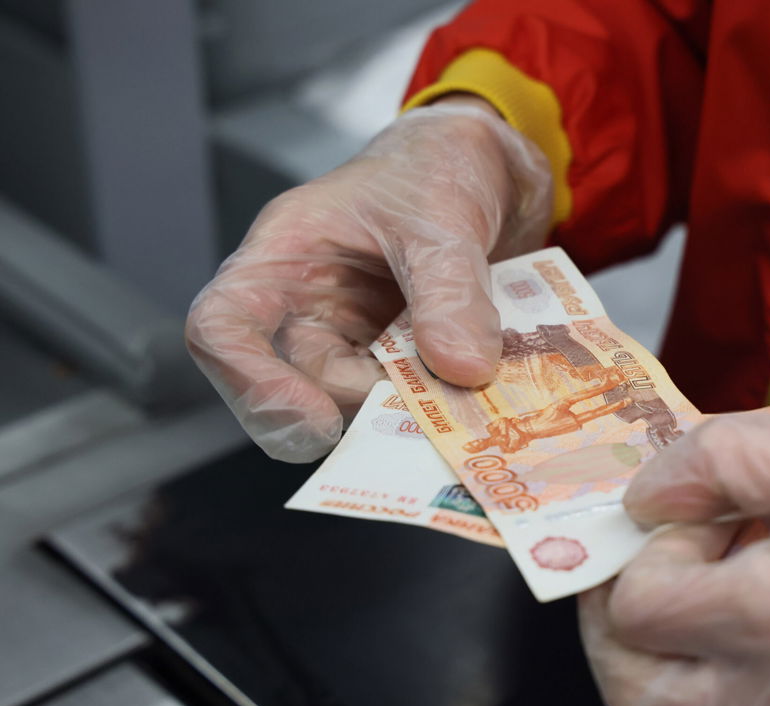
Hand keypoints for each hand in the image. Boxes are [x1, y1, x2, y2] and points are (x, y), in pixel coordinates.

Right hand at [185, 100, 551, 460]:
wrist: (492, 171)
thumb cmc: (437, 167)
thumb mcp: (443, 216)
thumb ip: (450, 292)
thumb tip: (461, 368)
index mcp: (285, 257)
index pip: (222, 328)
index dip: (250, 382)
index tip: (315, 418)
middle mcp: (306, 306)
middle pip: (298, 382)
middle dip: (361, 402)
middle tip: (431, 402)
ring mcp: (353, 337)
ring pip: (357, 400)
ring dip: (409, 407)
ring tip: (469, 385)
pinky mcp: (399, 358)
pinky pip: (407, 397)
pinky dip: (442, 402)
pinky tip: (482, 387)